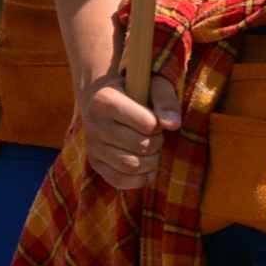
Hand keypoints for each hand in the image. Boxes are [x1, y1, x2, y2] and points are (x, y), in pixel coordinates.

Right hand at [81, 76, 178, 191]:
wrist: (104, 97)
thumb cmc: (136, 90)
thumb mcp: (154, 85)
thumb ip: (165, 101)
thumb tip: (174, 125)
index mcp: (105, 100)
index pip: (148, 124)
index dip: (158, 124)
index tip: (154, 118)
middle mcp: (94, 124)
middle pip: (141, 146)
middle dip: (157, 142)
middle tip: (155, 134)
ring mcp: (92, 146)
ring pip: (131, 166)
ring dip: (151, 161)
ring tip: (150, 148)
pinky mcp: (95, 163)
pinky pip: (120, 181)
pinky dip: (139, 178)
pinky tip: (145, 165)